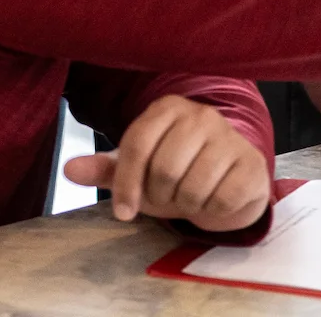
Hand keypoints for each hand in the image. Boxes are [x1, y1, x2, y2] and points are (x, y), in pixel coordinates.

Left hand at [62, 95, 270, 232]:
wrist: (228, 178)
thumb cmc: (178, 171)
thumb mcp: (139, 170)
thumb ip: (104, 169)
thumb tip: (68, 169)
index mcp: (168, 109)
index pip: (137, 144)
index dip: (126, 183)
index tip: (123, 210)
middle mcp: (201, 115)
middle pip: (164, 169)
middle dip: (161, 195)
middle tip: (169, 195)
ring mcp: (230, 138)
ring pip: (193, 187)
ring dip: (187, 205)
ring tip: (191, 196)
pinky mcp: (252, 164)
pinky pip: (222, 198)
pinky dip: (213, 210)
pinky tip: (214, 199)